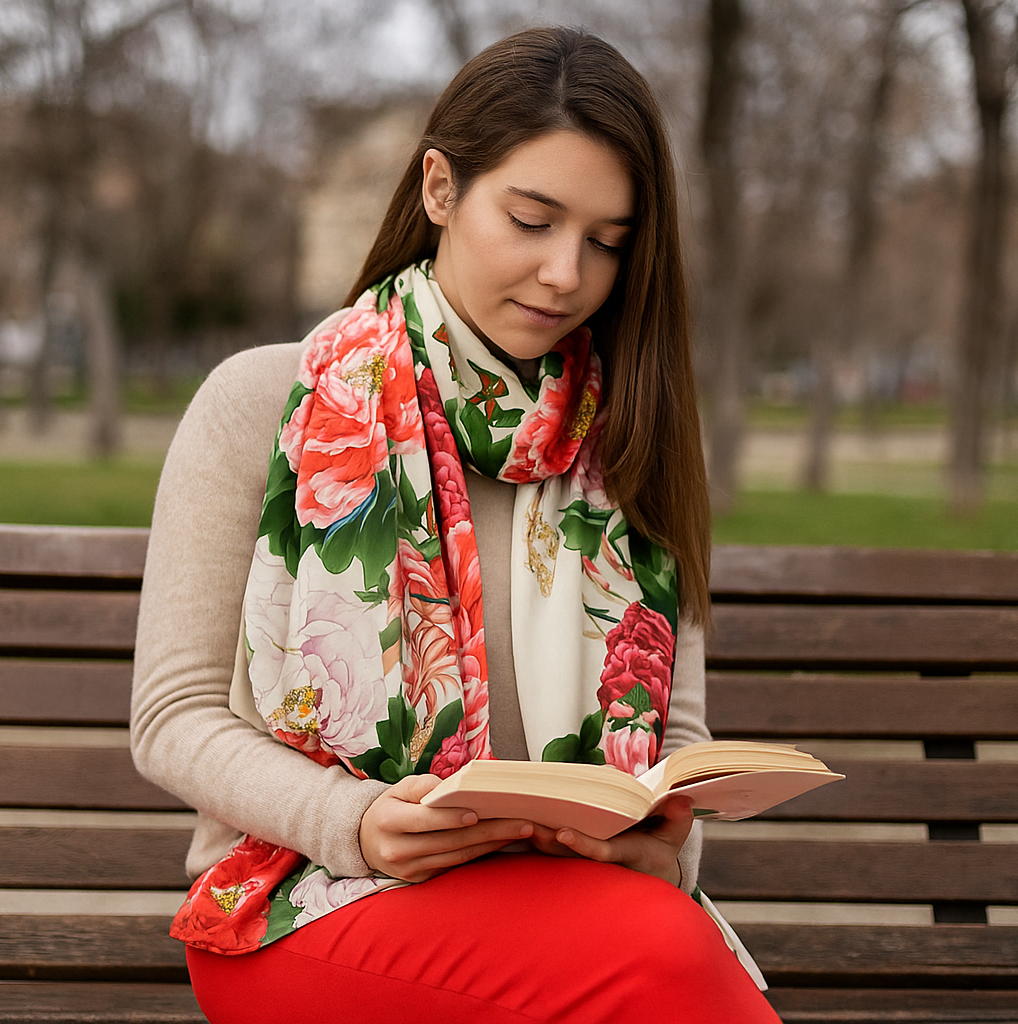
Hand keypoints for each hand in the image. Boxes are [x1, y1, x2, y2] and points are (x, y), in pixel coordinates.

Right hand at [359, 775, 534, 882]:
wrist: (366, 840)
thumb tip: (454, 788)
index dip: (453, 818)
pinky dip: (479, 854)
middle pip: (450, 841)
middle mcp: (398, 850)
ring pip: (457, 856)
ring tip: (519, 831)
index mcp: (389, 822)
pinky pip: (455, 865)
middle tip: (522, 822)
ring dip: (491, 844)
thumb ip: (424, 785)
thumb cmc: (390, 807)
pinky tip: (500, 842)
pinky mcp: (422, 880)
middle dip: (489, 831)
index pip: (426, 820)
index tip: (480, 812)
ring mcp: (410, 870)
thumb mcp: (399, 789)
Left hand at [526, 795, 692, 886]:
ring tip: (515, 822)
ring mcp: (586, 865)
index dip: (582, 844)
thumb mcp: (675, 834)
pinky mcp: (575, 860)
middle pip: (570, 855)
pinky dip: (535, 840)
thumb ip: (678, 818)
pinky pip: (552, 851)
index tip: (562, 833)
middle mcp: (602, 864)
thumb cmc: (661, 847)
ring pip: (556, 855)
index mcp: (627, 855)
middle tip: (527, 826)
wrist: (651, 876)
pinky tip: (515, 823)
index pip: (601, 852)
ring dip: (536, 840)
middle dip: (547, 842)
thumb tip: (679, 800)